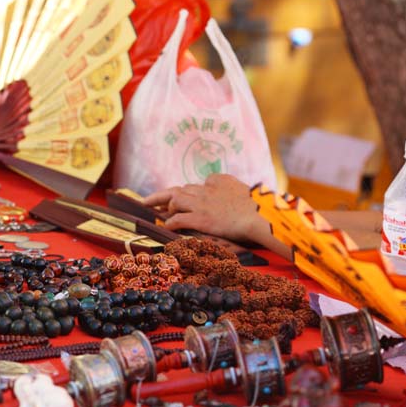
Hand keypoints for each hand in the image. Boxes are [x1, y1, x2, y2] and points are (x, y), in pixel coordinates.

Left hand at [142, 174, 260, 242]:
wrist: (260, 215)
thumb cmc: (255, 204)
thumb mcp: (240, 185)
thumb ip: (225, 181)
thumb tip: (211, 179)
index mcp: (216, 181)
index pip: (194, 186)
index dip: (184, 194)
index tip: (176, 200)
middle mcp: (205, 190)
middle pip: (178, 190)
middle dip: (159, 196)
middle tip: (145, 201)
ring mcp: (202, 204)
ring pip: (175, 200)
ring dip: (165, 208)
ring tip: (156, 215)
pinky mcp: (200, 219)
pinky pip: (178, 219)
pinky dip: (170, 222)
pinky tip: (166, 227)